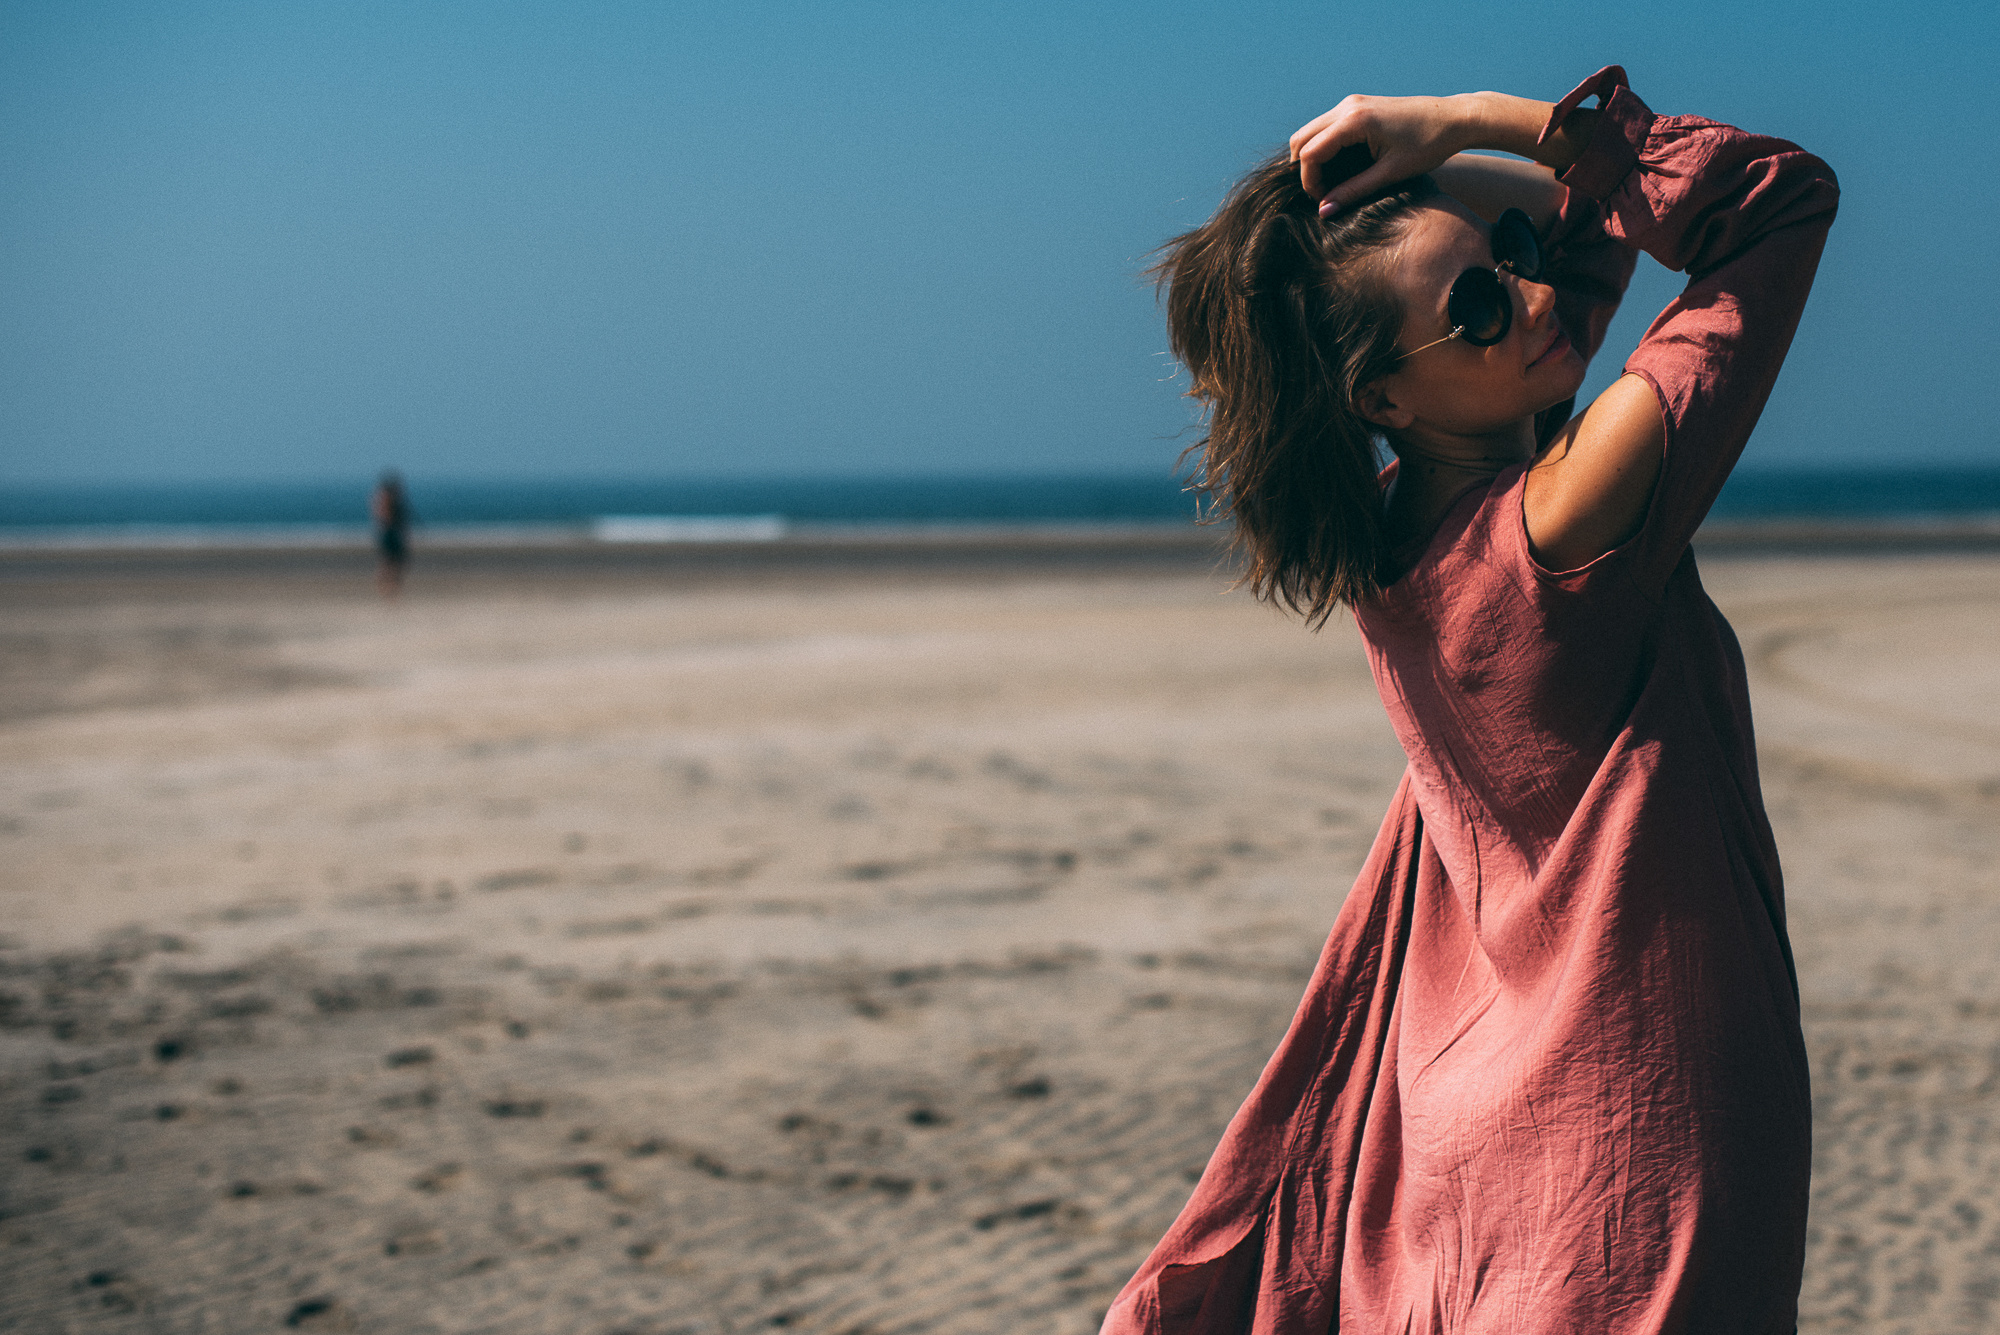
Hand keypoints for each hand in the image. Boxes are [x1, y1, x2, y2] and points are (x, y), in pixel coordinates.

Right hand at [1289, 94, 1477, 211]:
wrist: (1455, 118)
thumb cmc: (1428, 145)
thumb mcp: (1390, 173)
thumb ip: (1353, 191)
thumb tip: (1323, 211)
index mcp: (1355, 121)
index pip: (1311, 153)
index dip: (1309, 181)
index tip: (1322, 202)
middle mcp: (1348, 106)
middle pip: (1302, 138)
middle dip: (1305, 169)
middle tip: (1322, 194)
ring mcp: (1352, 103)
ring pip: (1311, 131)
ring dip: (1313, 158)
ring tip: (1331, 183)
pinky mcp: (1358, 106)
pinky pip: (1327, 127)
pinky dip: (1324, 148)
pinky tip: (1341, 168)